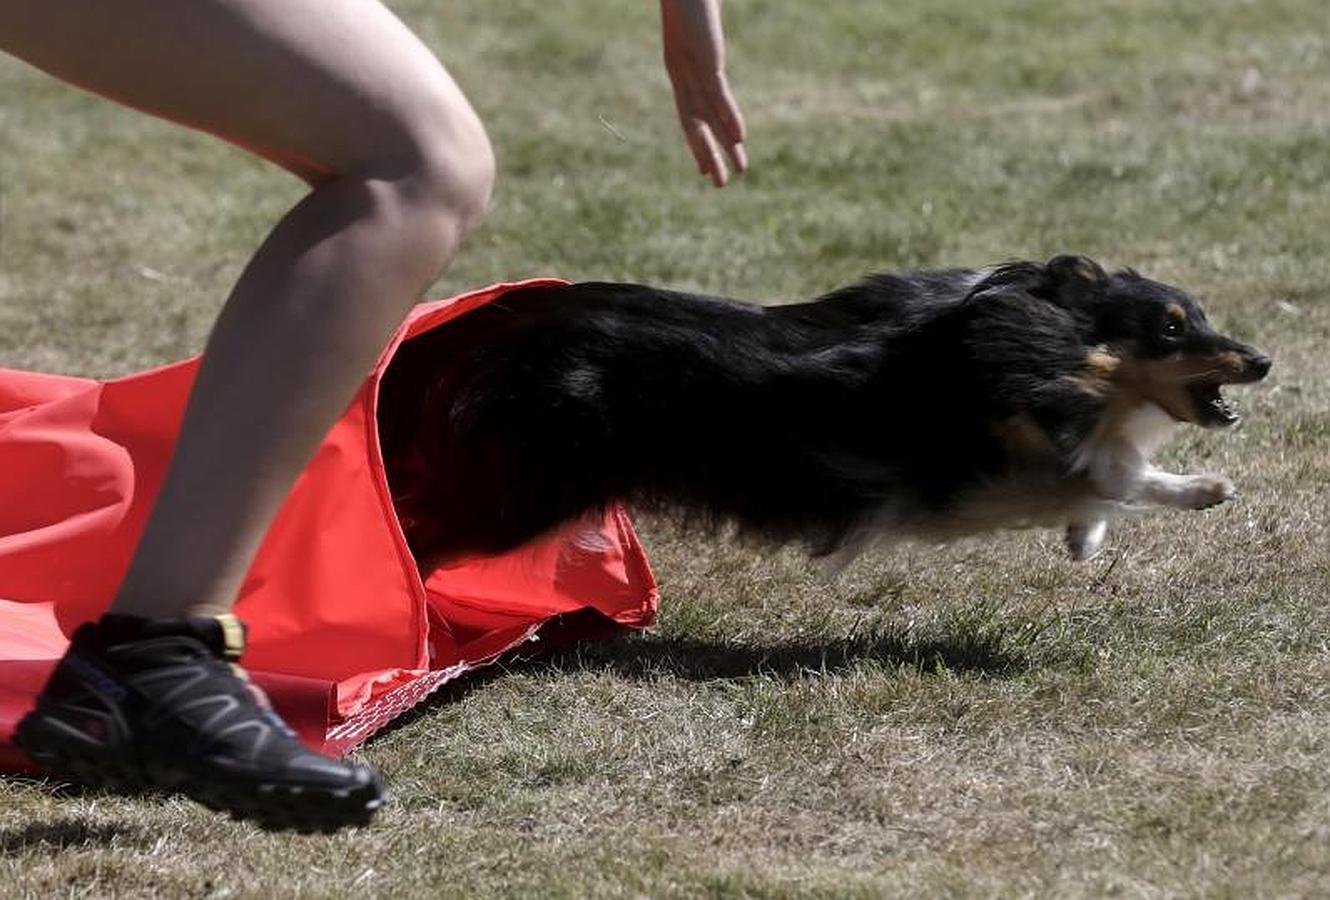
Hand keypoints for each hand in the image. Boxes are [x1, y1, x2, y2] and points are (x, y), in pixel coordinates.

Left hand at [660, 0, 746, 186]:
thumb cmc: (689, 0)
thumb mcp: (695, 27)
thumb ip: (702, 41)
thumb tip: (710, 42)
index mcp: (678, 69)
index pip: (688, 115)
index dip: (697, 143)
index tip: (702, 169)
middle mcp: (682, 75)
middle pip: (695, 125)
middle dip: (708, 156)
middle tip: (718, 185)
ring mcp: (692, 70)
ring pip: (708, 117)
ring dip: (723, 147)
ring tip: (738, 172)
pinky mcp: (706, 60)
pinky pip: (718, 95)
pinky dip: (729, 118)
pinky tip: (740, 139)